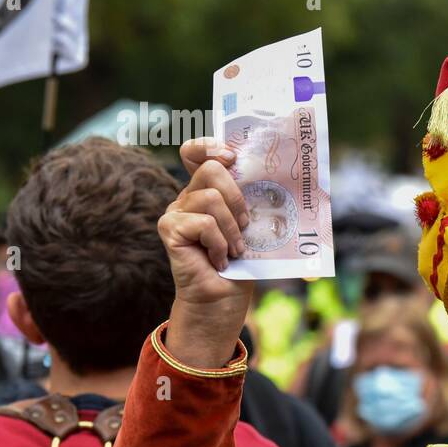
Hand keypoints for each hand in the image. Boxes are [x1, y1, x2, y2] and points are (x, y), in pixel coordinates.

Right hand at [157, 138, 252, 367]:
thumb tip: (278, 176)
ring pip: (211, 198)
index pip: (195, 152)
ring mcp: (175, 212)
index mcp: (206, 191)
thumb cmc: (241, 265)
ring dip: (232, 228)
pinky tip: (219, 259)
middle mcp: (187, 197)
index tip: (231, 156)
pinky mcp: (169, 229)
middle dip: (237, 198)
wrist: (222, 301)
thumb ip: (251, 200)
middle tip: (244, 226)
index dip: (210, 146)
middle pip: (211, 169)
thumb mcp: (252, 226)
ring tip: (234, 249)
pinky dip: (220, 243)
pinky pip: (204, 222)